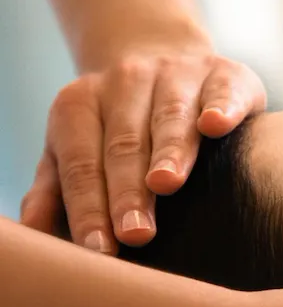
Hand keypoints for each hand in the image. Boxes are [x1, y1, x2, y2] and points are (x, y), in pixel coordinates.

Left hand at [20, 50, 265, 251]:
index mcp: (81, 104)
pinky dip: (220, 106)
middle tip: (134, 234)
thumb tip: (32, 230)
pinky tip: (215, 125)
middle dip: (128, 190)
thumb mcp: (78, 147)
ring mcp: (178, 75)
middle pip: (124, 143)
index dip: (89, 206)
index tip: (99, 248)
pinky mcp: (226, 75)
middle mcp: (126, 82)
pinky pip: (222, 91)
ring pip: (170, 116)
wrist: (167, 59)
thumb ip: (57, 187)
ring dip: (169, 150)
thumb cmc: (120, 125)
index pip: (81, 163)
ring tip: (166, 183)